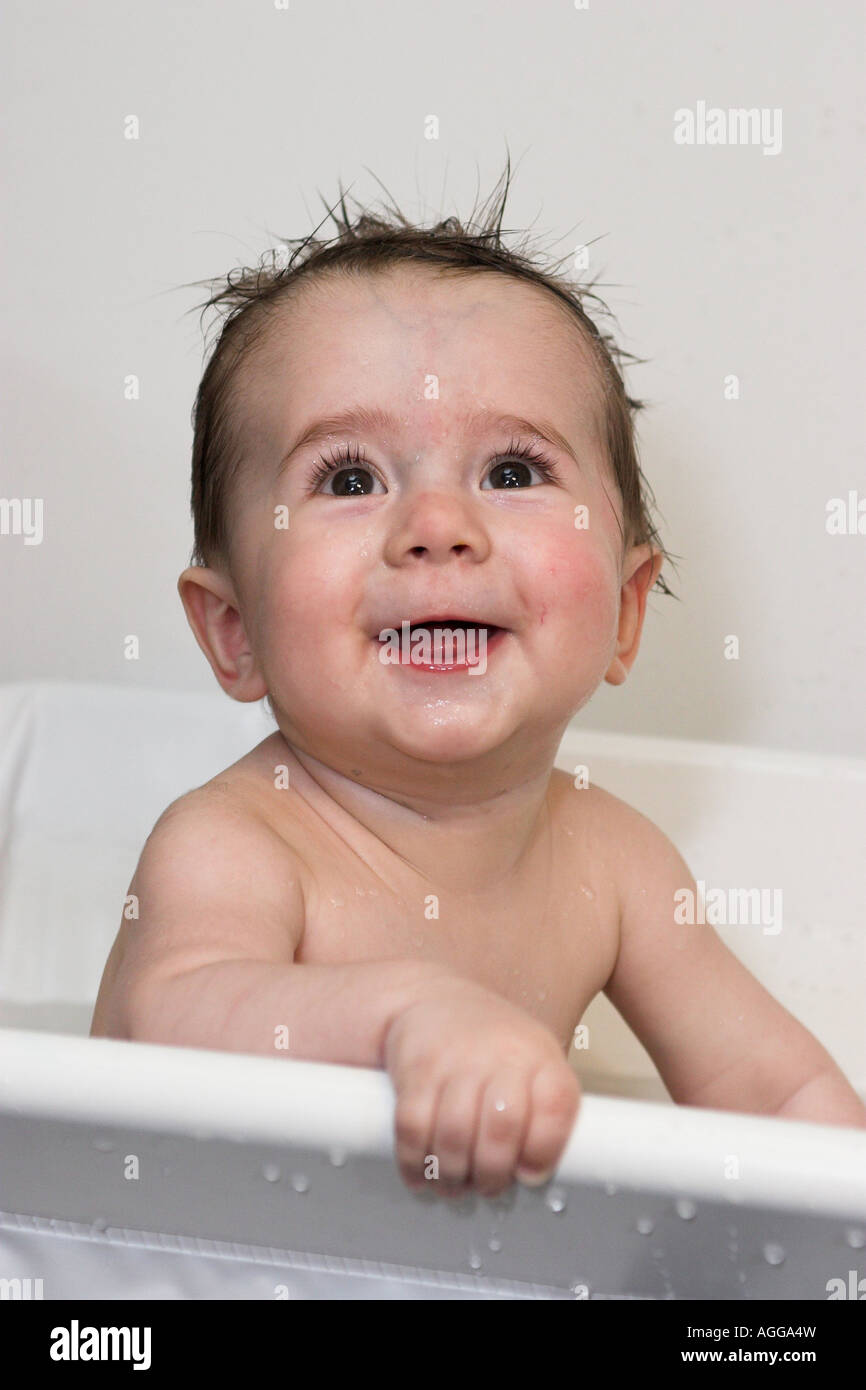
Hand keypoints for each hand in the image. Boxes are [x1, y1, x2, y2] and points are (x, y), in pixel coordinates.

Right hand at [383, 973, 580, 1197]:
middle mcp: (501, 1052)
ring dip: (452, 1175)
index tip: (529, 1174)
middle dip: (491, 1174)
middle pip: (502, 1129)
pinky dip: (414, 1162)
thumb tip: (531, 1175)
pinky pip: (413, 1127)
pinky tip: (419, 1173)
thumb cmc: (492, 1047)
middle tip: (485, 1186)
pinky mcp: (416, 1068)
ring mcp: (455, 1058)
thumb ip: (543, 1114)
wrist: (437, 1001)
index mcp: (540, 1056)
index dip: (544, 1152)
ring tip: (453, 1183)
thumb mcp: (533, 1065)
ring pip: (454, 1135)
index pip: (556, 1107)